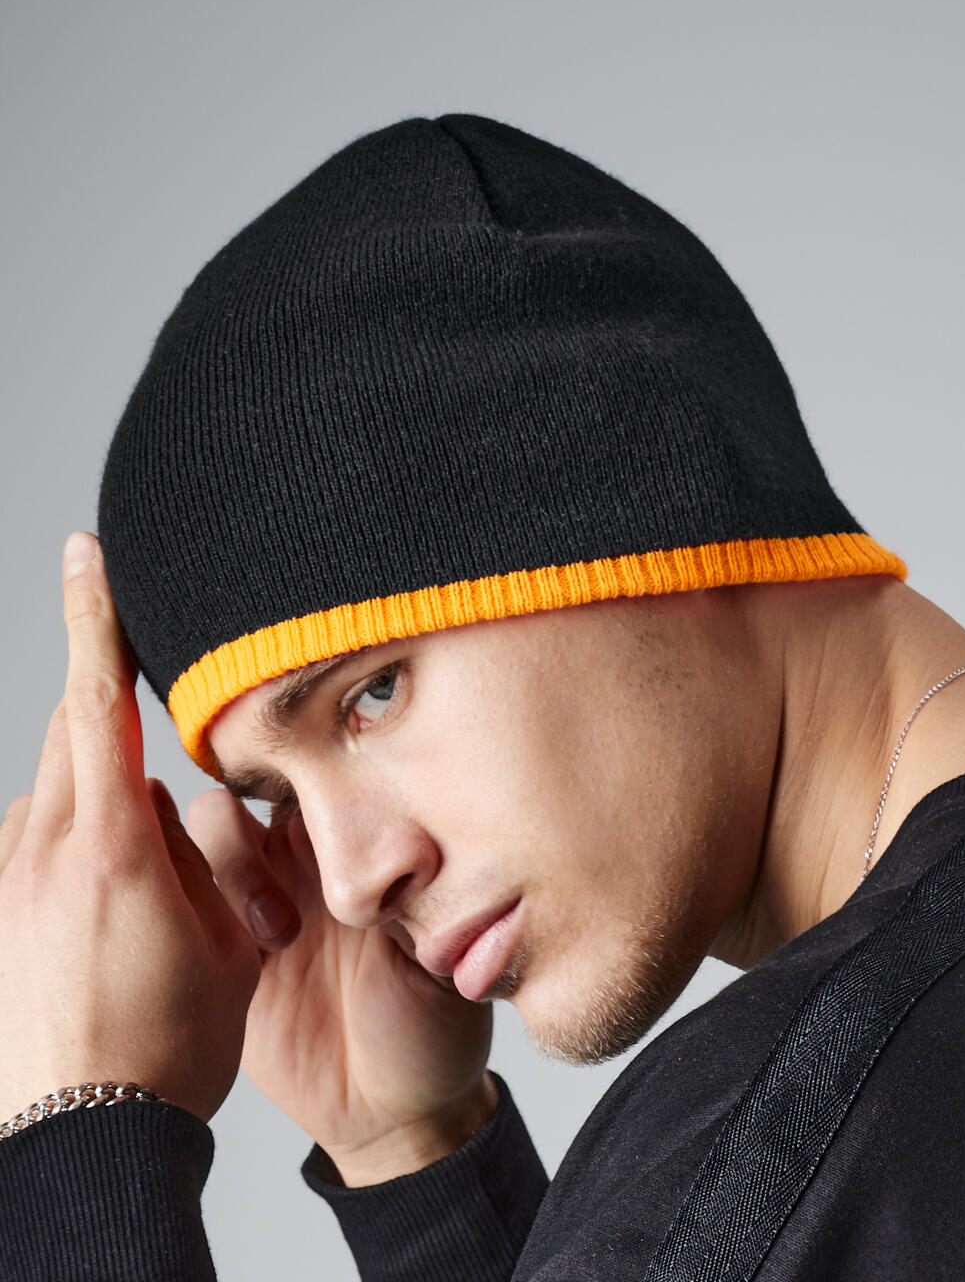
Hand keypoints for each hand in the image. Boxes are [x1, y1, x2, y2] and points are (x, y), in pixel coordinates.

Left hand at [0, 533, 260, 1124]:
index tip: (82, 550)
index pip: (97, 699)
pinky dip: (73, 848)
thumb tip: (161, 805)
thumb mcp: (225, 938)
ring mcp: (6, 879)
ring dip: (101, 805)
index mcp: (110, 843)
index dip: (94, 617)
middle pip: (72, 736)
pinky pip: (36, 841)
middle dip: (114, 728)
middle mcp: (42, 846)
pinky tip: (104, 920)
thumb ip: (192, 851)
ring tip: (145, 892)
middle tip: (161, 790)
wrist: (82, 1133)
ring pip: (57, 793)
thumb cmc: (169, 1044)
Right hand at [187, 792, 496, 1184]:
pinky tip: (244, 955)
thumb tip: (414, 853)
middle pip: (257, 781)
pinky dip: (192, 909)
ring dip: (234, 862)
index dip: (315, 764)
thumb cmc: (434, 1027)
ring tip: (278, 934)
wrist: (390, 1109)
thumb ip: (429, 905)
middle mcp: (308, 859)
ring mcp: (259, 899)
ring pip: (216, 831)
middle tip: (296, 857)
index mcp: (364, 848)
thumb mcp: (447, 963)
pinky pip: (186, 903)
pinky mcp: (222, 950)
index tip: (323, 787)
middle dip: (263, 798)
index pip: (326, 773)